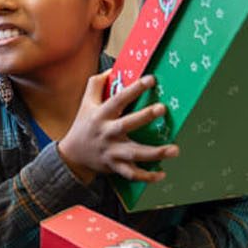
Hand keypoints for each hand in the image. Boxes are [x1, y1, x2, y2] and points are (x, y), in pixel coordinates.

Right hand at [57, 72, 178, 183]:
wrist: (72, 156)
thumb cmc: (83, 126)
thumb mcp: (85, 103)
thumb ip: (96, 85)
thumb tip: (111, 71)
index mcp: (100, 115)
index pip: (118, 99)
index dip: (134, 89)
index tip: (151, 80)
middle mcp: (107, 133)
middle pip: (127, 124)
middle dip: (145, 116)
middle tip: (162, 108)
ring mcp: (111, 151)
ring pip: (134, 154)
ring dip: (155, 153)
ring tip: (174, 149)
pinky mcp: (115, 166)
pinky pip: (132, 174)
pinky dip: (146, 176)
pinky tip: (161, 174)